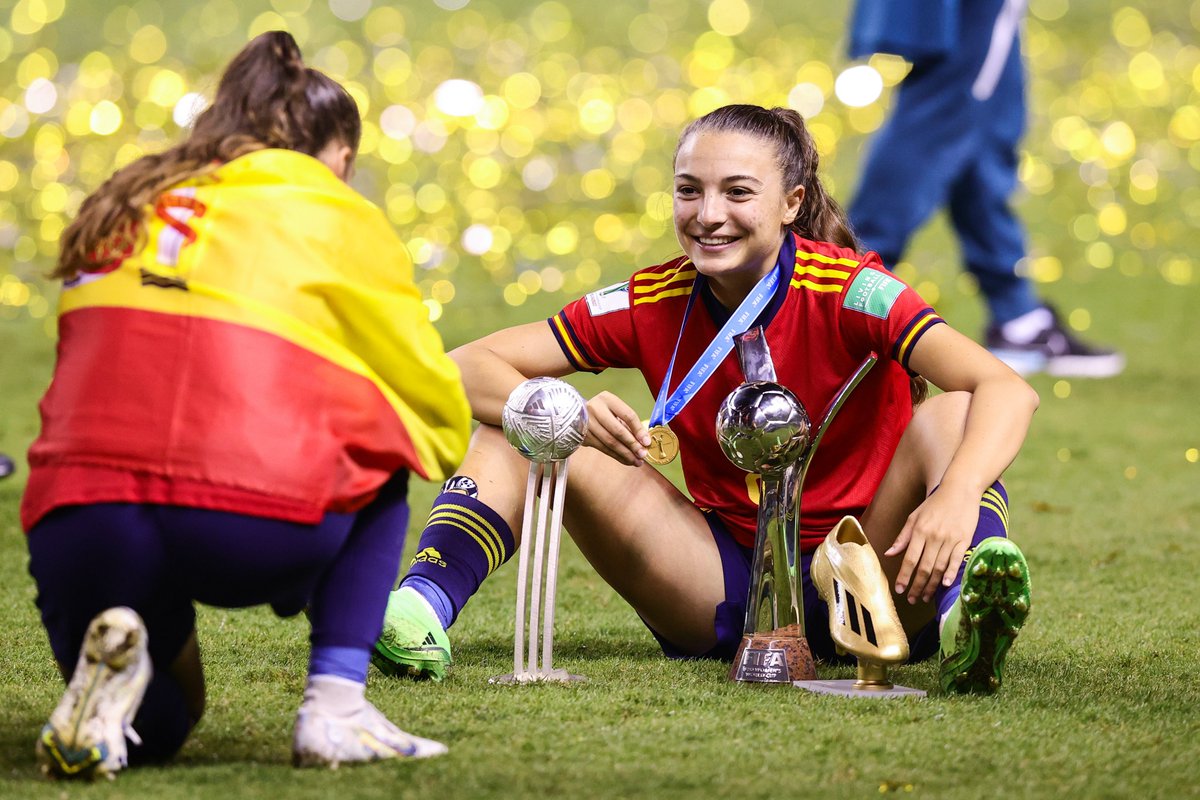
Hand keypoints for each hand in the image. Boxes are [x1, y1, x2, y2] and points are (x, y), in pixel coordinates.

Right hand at [583, 391, 649, 465]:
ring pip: (610, 442)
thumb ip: (628, 423)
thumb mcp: (614, 410)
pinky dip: (616, 456)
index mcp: (607, 399)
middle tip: (642, 454)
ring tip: (636, 461)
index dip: (639, 430)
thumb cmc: (602, 411)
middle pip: (618, 430)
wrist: (573, 413)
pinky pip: (603, 448)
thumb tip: (644, 441)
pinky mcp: (584, 436)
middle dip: (632, 445)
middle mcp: (596, 409)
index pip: (627, 415)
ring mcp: (587, 423)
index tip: (647, 442)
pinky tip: (626, 460)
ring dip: (625, 454)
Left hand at [885, 486, 978, 604]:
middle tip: (912, 600)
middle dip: (917, 586)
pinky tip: (944, 585)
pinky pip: (956, 560)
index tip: (899, 590)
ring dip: (931, 585)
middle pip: (924, 567)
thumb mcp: (915, 517)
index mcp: (919, 531)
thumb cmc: (935, 504)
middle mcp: (934, 536)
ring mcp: (950, 539)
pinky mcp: (964, 540)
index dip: (904, 577)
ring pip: (939, 567)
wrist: (960, 489)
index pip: (909, 559)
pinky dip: (950, 573)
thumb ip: (903, 537)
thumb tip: (889, 553)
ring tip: (925, 597)